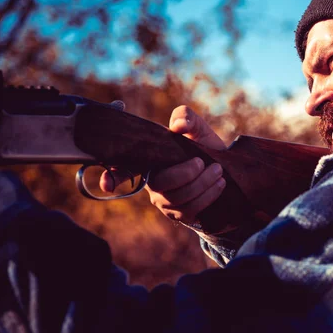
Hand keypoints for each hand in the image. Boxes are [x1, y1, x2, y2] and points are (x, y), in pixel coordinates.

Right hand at [100, 106, 226, 224]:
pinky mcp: (181, 215)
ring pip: (179, 198)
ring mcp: (166, 202)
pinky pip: (191, 209)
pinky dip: (208, 195)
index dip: (113, 177)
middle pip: (160, 184)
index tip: (107, 185)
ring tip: (217, 170)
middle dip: (185, 174)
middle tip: (203, 162)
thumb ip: (186, 117)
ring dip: (202, 183)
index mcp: (149, 161)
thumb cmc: (202, 147)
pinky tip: (219, 183)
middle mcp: (153, 184)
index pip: (122, 170)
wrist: (225, 170)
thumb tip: (178, 126)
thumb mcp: (196, 128)